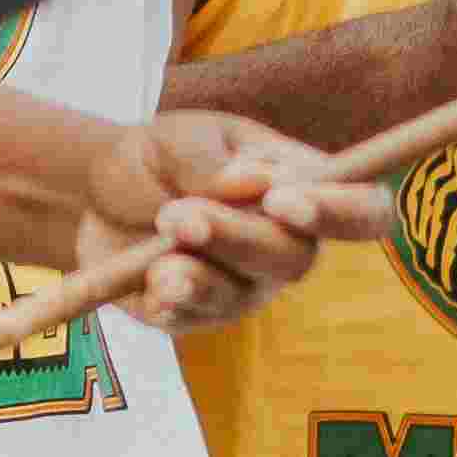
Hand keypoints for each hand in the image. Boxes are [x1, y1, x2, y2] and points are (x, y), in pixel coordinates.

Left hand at [81, 111, 390, 329]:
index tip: (282, 201)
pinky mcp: (198, 316)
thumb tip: (253, 183)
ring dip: (198, 268)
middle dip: (236, 236)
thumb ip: (212, 160)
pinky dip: (169, 296)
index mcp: (300, 187)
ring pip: (241, 294)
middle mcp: (285, 245)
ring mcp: (244, 287)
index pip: (363, 210)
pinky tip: (149, 278)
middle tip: (177, 214)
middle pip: (295, 259)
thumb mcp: (178, 139)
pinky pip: (193, 318)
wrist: (93, 195)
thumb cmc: (156, 158)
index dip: (341, 213)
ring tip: (159, 235)